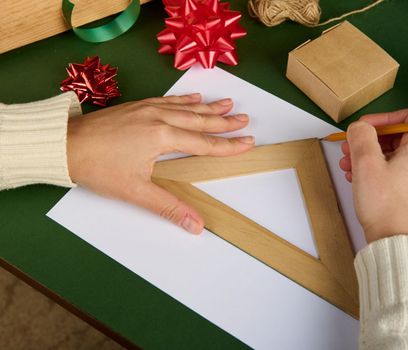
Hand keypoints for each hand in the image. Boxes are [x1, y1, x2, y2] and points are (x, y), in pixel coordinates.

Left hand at [67, 93, 253, 233]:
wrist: (64, 144)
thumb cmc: (98, 167)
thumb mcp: (136, 192)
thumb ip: (170, 207)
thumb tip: (196, 225)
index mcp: (162, 137)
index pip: (204, 143)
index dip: (228, 145)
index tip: (247, 142)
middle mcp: (159, 118)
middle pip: (200, 120)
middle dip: (224, 121)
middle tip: (245, 119)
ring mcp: (148, 109)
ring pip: (186, 107)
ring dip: (209, 106)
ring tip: (228, 102)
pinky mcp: (137, 106)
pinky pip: (168, 100)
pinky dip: (184, 99)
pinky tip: (193, 97)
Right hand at [339, 108, 407, 243]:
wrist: (395, 242)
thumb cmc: (384, 204)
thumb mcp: (366, 162)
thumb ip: (361, 136)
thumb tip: (360, 127)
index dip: (385, 117)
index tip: (364, 127)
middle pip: (398, 136)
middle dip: (369, 139)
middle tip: (348, 148)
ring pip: (393, 155)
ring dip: (368, 156)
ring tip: (347, 166)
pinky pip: (395, 171)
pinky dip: (376, 170)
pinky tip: (356, 179)